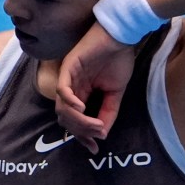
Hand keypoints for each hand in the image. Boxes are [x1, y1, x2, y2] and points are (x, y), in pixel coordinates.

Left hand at [52, 24, 136, 148]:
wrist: (121, 36)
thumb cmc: (118, 59)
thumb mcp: (116, 93)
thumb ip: (108, 112)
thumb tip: (103, 134)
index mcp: (81, 94)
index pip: (74, 122)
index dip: (83, 136)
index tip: (94, 147)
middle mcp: (71, 89)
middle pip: (66, 119)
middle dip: (82, 131)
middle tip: (98, 134)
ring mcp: (68, 78)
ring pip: (63, 108)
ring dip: (79, 120)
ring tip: (95, 124)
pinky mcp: (68, 67)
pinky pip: (62, 90)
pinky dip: (70, 102)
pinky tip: (82, 108)